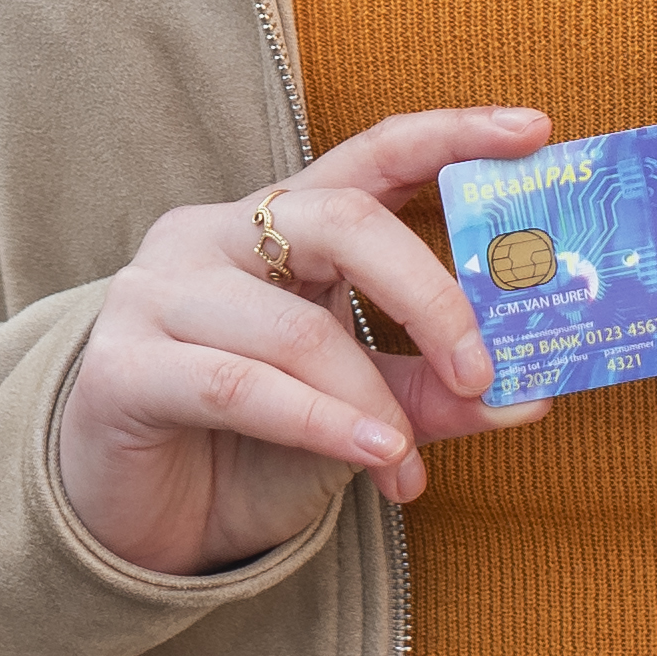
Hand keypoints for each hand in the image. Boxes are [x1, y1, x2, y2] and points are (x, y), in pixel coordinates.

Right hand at [49, 104, 547, 578]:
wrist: (134, 524)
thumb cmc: (247, 449)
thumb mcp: (356, 415)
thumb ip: (428, 395)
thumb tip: (528, 394)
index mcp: (278, 225)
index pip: (372, 154)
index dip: (451, 135)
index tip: (533, 131)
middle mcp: (215, 235)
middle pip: (342, 221)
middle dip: (429, 295)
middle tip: (483, 369)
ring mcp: (159, 292)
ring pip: (298, 328)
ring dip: (374, 404)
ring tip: (408, 462)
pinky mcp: (123, 365)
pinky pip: (240, 385)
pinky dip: (322, 425)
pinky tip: (377, 463)